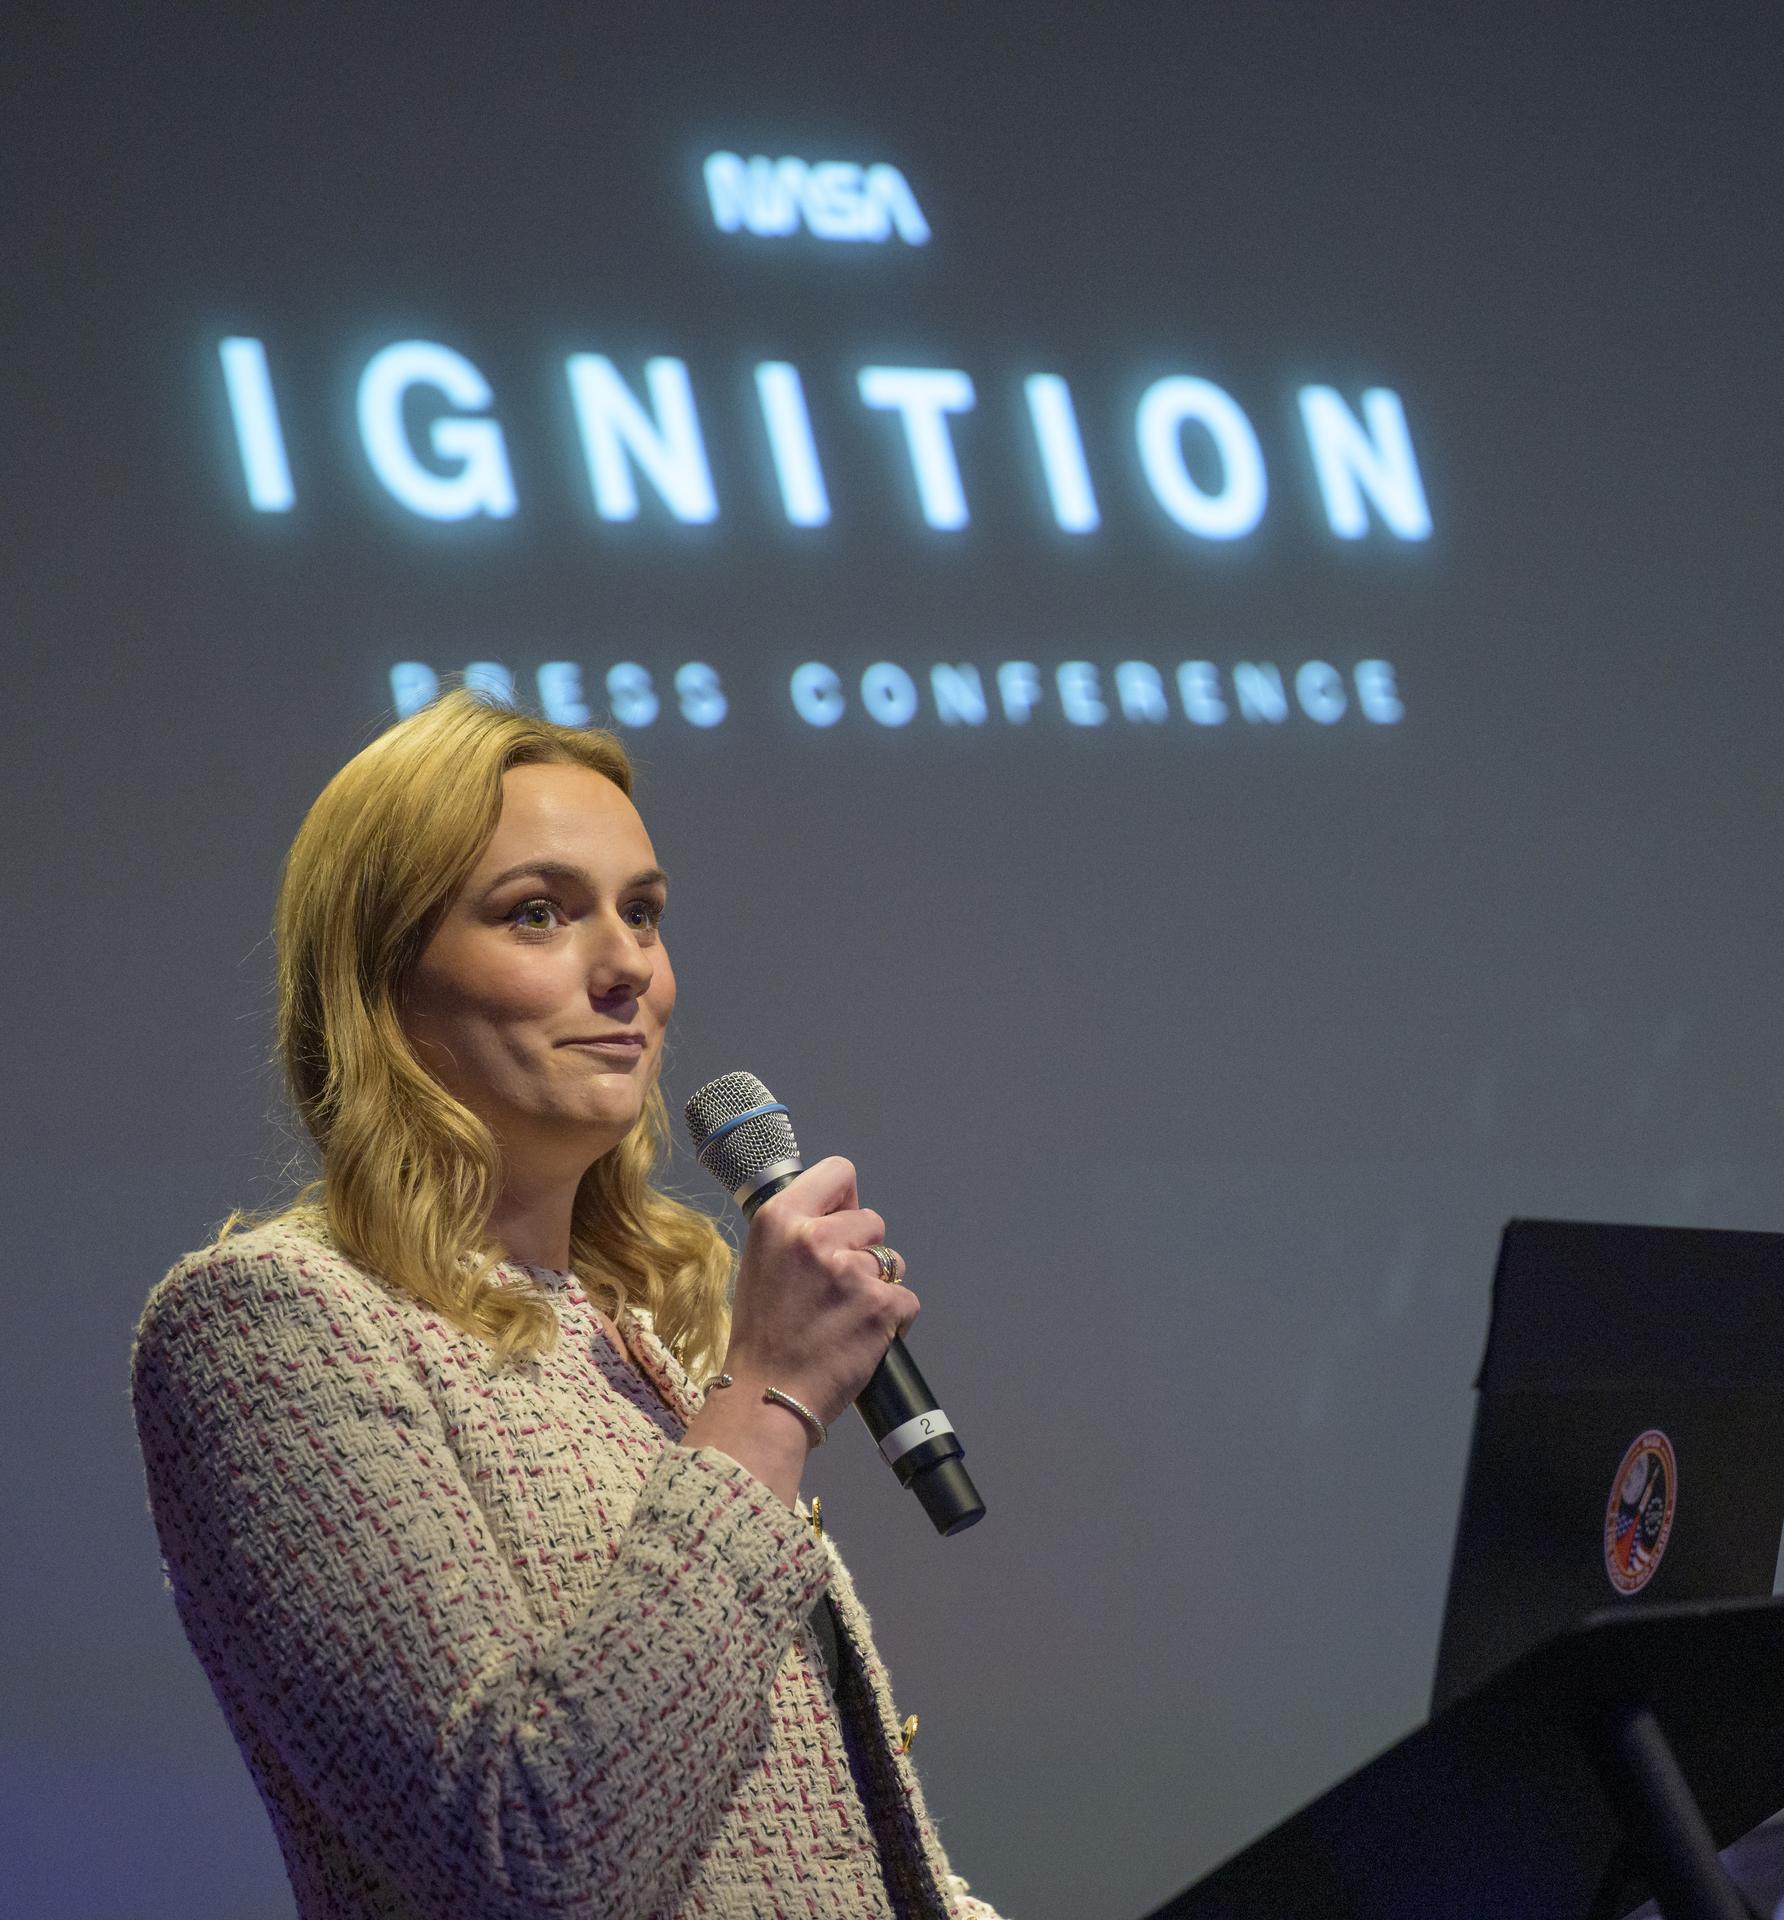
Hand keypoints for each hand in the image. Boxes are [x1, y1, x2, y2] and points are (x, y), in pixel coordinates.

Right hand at [724, 1157, 919, 1425]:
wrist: (765, 1398)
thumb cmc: (762, 1334)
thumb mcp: (761, 1261)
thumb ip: (797, 1233)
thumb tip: (839, 1216)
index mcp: (779, 1218)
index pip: (839, 1172)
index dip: (845, 1200)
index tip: (840, 1222)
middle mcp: (815, 1236)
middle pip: (871, 1220)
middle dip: (862, 1251)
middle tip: (833, 1289)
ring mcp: (851, 1271)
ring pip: (892, 1262)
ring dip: (878, 1286)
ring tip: (845, 1317)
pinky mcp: (880, 1305)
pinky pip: (906, 1299)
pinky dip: (893, 1320)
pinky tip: (862, 1337)